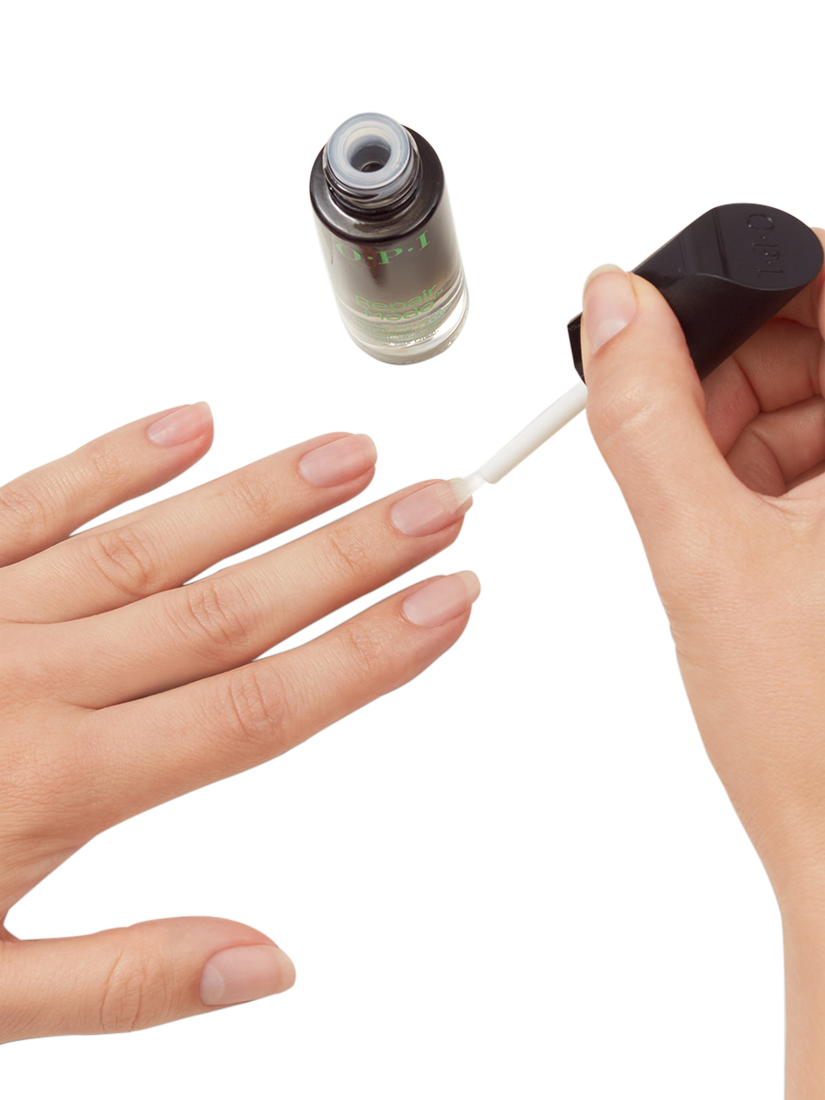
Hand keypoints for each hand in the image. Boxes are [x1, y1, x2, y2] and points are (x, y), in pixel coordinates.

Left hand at [0, 403, 478, 1041]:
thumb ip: (124, 980)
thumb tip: (255, 963)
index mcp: (63, 780)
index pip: (260, 706)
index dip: (366, 653)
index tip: (440, 606)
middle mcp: (41, 680)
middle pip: (234, 609)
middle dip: (350, 557)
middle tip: (433, 510)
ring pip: (155, 544)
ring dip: (260, 498)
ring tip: (343, 460)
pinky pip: (39, 503)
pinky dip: (115, 461)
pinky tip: (185, 426)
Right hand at [580, 238, 824, 1095]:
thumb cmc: (813, 735)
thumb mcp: (702, 552)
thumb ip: (648, 416)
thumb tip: (619, 312)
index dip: (763, 285)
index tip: (694, 315)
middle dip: (746, 366)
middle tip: (694, 433)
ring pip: (820, 399)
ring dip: (748, 422)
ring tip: (717, 504)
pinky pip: (820, 456)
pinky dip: (767, 467)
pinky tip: (740, 524)